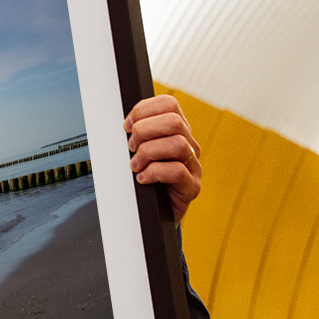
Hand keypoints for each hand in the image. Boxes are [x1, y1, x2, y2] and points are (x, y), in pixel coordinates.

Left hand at [124, 94, 201, 222]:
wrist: (153, 213)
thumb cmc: (145, 179)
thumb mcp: (139, 151)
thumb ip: (137, 134)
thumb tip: (124, 124)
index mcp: (177, 131)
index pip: (168, 104)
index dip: (143, 110)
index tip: (127, 126)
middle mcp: (189, 145)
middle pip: (174, 121)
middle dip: (144, 131)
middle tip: (131, 147)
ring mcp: (193, 166)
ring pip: (177, 144)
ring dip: (148, 153)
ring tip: (136, 165)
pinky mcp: (192, 187)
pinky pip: (176, 171)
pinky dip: (153, 173)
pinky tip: (143, 179)